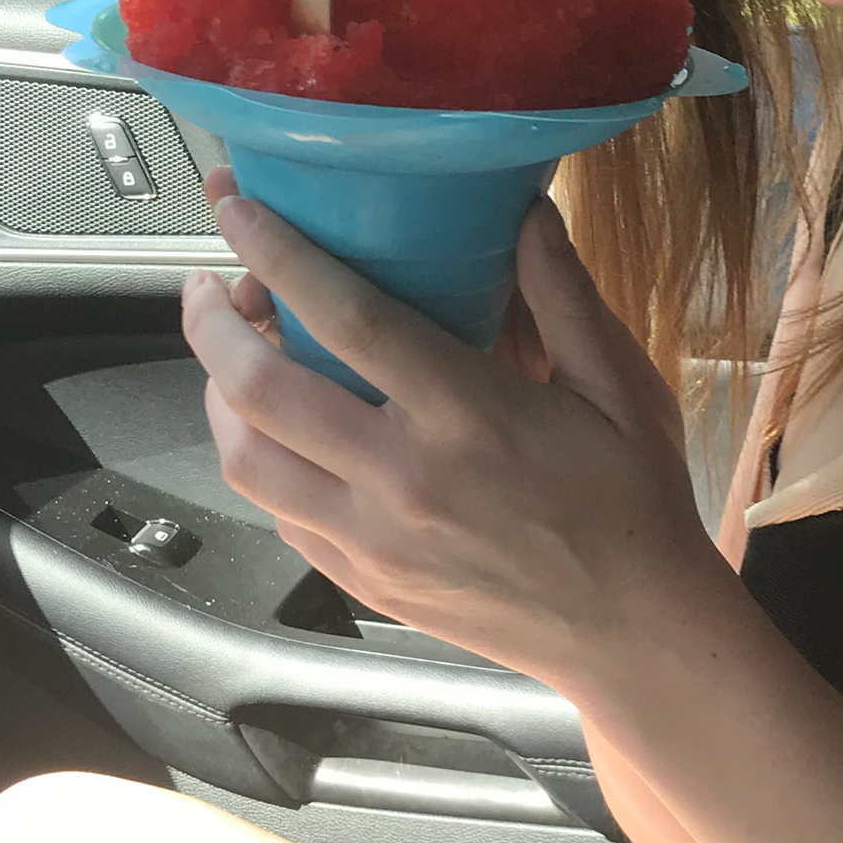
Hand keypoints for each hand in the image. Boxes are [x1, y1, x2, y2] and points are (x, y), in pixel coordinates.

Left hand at [180, 187, 715, 696]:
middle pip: (260, 391)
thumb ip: (564, 294)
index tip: (241, 209)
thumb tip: (526, 210)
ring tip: (228, 358)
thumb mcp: (619, 386)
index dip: (278, 254)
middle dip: (210, 324)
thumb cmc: (633, 503)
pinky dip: (260, 463)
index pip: (344, 318)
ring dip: (216, 398)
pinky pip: (279, 516)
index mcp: (468, 417)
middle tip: (207, 285)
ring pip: (247, 461)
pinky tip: (277, 433)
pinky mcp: (365, 583)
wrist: (634, 633)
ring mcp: (375, 542)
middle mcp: (405, 481)